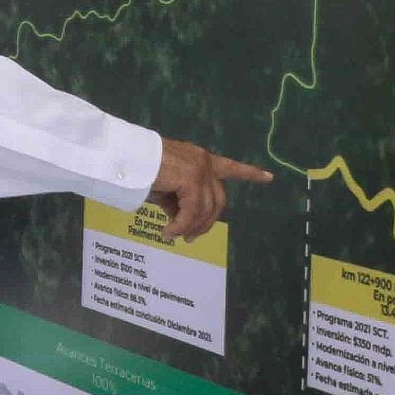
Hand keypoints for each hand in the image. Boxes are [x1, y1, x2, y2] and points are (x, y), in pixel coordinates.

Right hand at [148, 139, 273, 240]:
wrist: (125, 156)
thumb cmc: (139, 169)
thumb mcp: (165, 188)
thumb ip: (179, 201)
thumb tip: (183, 220)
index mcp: (199, 160)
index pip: (230, 167)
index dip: (250, 173)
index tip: (269, 178)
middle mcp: (204, 162)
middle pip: (218, 200)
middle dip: (207, 222)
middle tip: (189, 238)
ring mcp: (199, 169)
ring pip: (205, 209)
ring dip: (190, 226)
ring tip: (173, 234)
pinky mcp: (191, 179)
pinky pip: (191, 211)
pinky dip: (180, 225)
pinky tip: (168, 231)